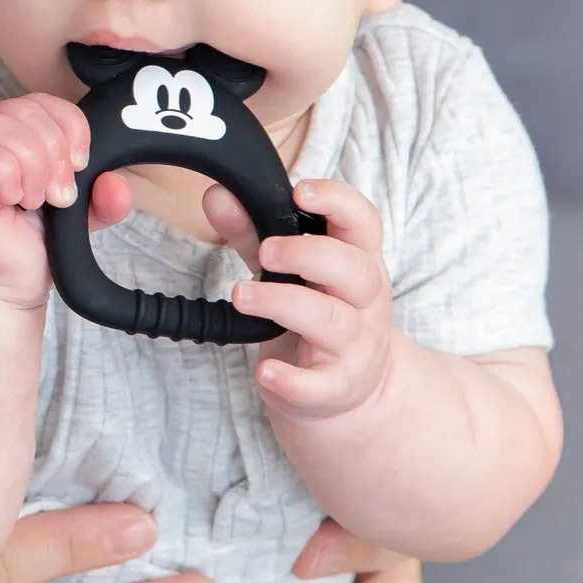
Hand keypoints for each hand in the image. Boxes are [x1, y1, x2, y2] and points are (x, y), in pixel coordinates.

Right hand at [0, 94, 87, 302]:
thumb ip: (100, 198)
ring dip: (32, 167)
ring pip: (1, 127)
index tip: (79, 165)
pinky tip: (11, 200)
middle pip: (25, 109)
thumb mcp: (74, 216)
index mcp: (11, 135)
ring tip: (33, 200)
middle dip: (55, 153)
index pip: (42, 101)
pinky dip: (8, 178)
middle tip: (57, 195)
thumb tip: (117, 185)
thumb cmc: (22, 245)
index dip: (69, 127)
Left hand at [229, 178, 395, 419]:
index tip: (300, 191)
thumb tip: (218, 196)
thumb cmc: (320, 313)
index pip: (364, 221)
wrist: (354, 390)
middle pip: (354, 270)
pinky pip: (320, 385)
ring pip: (332, 321)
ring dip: (283, 304)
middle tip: (267, 252)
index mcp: (359, 259)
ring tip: (241, 296)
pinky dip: (292, 380)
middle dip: (308, 254)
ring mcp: (356, 346)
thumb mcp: (294, 271)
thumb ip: (254, 233)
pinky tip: (266, 371)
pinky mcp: (337, 387)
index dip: (338, 201)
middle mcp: (365, 301)